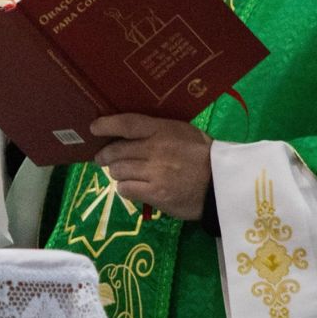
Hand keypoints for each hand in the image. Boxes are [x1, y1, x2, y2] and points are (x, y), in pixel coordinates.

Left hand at [91, 114, 212, 220]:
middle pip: (116, 151)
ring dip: (117, 173)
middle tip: (102, 158)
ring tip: (123, 173)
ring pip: (118, 171)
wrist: (223, 184)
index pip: (127, 124)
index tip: (94, 128)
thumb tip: (129, 132)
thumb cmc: (204, 154)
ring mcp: (154, 172)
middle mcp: (155, 149)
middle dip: (105, 155)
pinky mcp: (155, 194)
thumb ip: (159, 130)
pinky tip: (132, 188)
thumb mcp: (183, 132)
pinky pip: (126, 190)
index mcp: (163, 129)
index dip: (106, 125)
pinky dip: (125, 189)